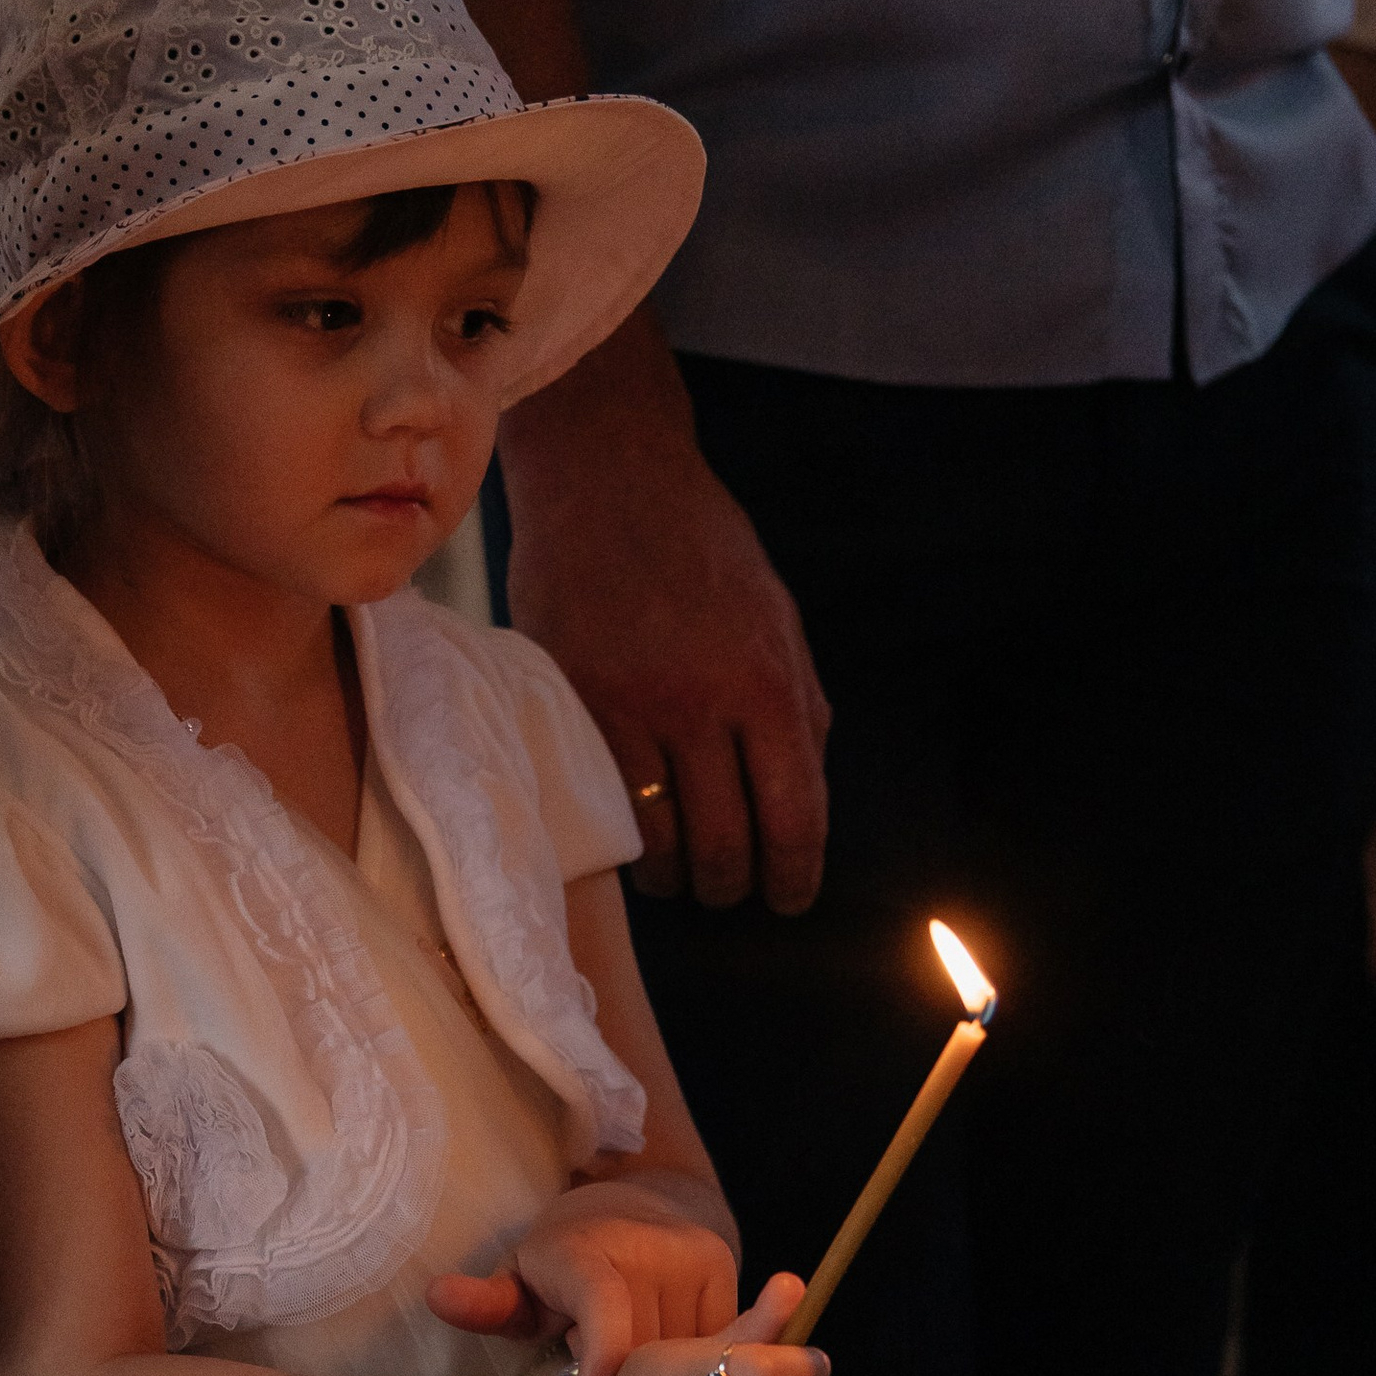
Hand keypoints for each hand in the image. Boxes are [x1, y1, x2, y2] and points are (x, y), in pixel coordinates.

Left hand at [428, 1186, 739, 1375]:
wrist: (630, 1209)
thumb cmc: (559, 1265)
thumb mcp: (517, 1282)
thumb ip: (486, 1302)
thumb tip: (437, 1297)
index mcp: (587, 1251)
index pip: (603, 1303)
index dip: (601, 1351)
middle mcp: (650, 1246)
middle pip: (645, 1348)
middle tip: (596, 1372)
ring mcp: (694, 1256)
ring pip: (686, 1352)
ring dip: (661, 1375)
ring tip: (632, 1359)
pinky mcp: (727, 1268)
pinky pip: (717, 1343)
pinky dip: (694, 1364)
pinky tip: (670, 1359)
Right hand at [498, 321, 830, 912]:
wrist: (607, 477)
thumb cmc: (701, 545)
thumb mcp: (777, 616)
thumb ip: (798, 705)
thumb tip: (806, 794)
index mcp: (767, 684)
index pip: (794, 818)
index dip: (794, 878)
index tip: (787, 898)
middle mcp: (701, 704)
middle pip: (725, 846)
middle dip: (731, 887)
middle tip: (727, 889)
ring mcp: (629, 707)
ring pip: (657, 839)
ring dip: (672, 874)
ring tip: (676, 869)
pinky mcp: (570, 704)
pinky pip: (600, 803)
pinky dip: (622, 834)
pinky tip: (630, 830)